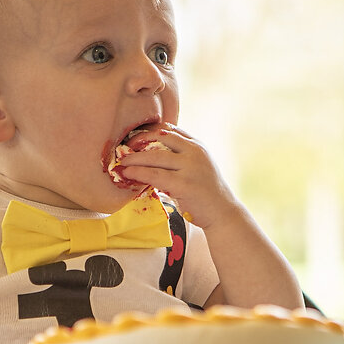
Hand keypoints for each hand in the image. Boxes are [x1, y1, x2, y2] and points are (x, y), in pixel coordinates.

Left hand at [116, 125, 241, 229]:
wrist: (222, 212)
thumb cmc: (206, 192)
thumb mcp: (198, 167)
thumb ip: (181, 157)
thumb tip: (153, 153)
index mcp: (198, 146)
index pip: (170, 130)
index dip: (150, 132)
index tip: (134, 137)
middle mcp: (195, 152)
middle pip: (161, 139)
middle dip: (139, 141)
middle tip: (123, 148)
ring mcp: (189, 168)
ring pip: (155, 157)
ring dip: (135, 158)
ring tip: (121, 161)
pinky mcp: (183, 184)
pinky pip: (155, 175)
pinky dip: (138, 173)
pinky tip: (127, 174)